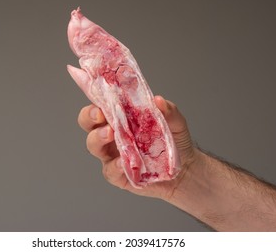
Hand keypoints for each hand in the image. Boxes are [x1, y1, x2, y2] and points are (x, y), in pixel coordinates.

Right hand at [77, 95, 197, 200]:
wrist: (185, 170)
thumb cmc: (173, 142)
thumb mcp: (175, 122)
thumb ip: (168, 111)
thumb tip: (158, 100)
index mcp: (120, 118)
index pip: (101, 106)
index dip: (96, 100)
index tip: (102, 100)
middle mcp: (112, 136)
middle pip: (89, 125)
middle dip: (89, 118)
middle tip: (100, 115)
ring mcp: (113, 156)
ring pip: (94, 146)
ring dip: (98, 138)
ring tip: (111, 134)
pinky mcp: (119, 175)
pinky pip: (110, 171)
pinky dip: (114, 166)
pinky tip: (122, 162)